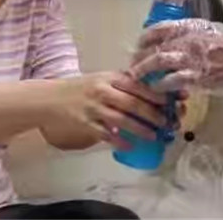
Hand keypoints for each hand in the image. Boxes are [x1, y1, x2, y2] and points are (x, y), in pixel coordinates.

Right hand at [43, 72, 168, 149]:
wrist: (50, 98)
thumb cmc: (81, 88)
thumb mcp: (102, 78)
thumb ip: (123, 83)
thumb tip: (151, 90)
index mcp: (109, 77)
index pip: (137, 85)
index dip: (156, 94)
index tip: (172, 100)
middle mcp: (102, 91)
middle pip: (133, 103)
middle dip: (153, 114)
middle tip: (168, 122)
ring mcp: (93, 108)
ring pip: (121, 120)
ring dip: (140, 128)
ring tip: (154, 135)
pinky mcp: (85, 124)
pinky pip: (106, 134)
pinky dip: (119, 140)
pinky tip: (130, 145)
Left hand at [130, 20, 222, 94]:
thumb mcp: (206, 29)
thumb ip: (188, 35)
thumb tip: (172, 41)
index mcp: (187, 27)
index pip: (157, 29)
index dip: (144, 38)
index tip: (139, 44)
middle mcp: (185, 40)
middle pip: (152, 46)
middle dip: (139, 57)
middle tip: (132, 66)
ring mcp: (189, 58)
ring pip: (157, 61)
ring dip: (143, 70)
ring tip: (136, 77)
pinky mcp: (196, 76)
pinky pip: (171, 81)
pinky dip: (160, 85)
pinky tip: (155, 89)